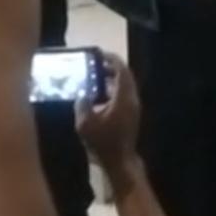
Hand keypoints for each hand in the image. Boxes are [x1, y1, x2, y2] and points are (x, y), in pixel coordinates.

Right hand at [75, 53, 141, 169]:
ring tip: (93, 78)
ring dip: (111, 80)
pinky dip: (112, 91)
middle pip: (125, 76)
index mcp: (124, 97)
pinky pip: (122, 96)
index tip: (99, 54)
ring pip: (124, 86)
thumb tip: (81, 94)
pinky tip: (97, 97)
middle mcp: (132, 99)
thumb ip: (82, 105)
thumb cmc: (103, 142)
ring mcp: (133, 108)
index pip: (121, 70)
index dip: (111, 59)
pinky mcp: (131, 116)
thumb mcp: (85, 123)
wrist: (119, 162)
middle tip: (94, 64)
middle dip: (110, 68)